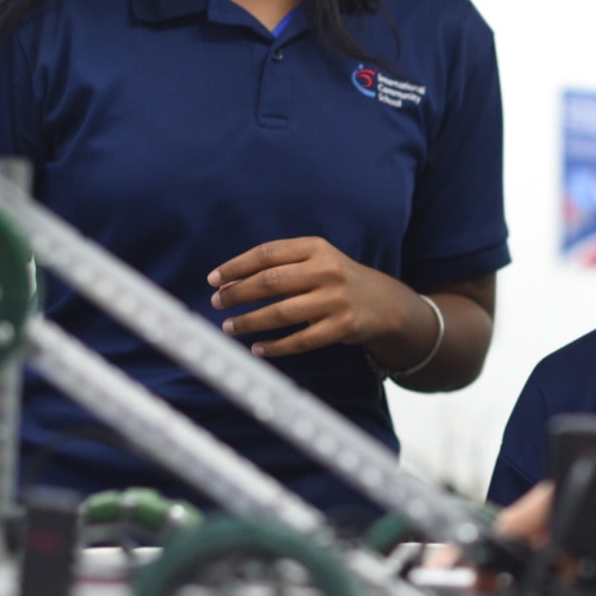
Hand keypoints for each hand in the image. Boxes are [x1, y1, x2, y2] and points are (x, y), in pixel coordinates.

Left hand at [208, 237, 405, 357]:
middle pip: (270, 282)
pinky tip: (257, 348)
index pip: (267, 254)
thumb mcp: (316, 261)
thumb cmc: (335, 279)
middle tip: (217, 303)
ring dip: (249, 321)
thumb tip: (228, 284)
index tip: (213, 280)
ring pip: (281, 313)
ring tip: (229, 327)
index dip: (236, 267)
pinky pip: (301, 340)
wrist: (382, 302)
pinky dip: (275, 347)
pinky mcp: (342, 326)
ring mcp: (336, 299)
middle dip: (237, 294)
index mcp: (316, 247)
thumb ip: (279, 267)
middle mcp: (327, 270)